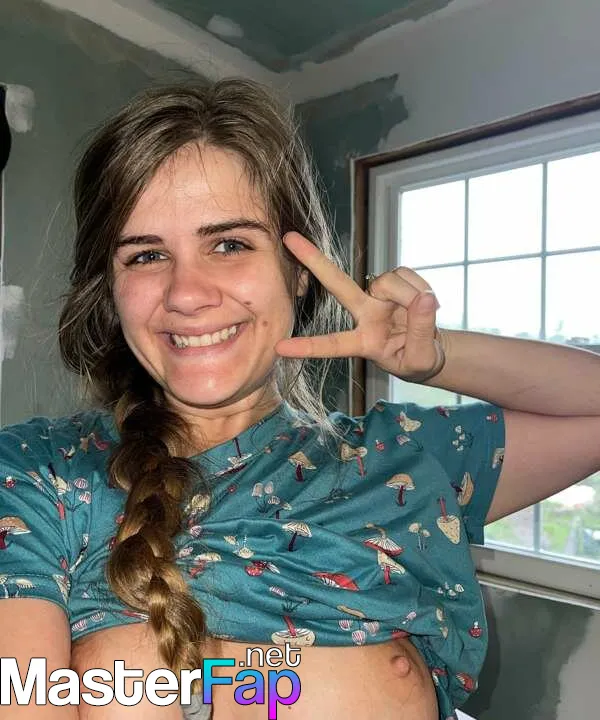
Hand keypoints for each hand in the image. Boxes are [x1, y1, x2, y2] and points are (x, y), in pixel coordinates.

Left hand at [276, 232, 445, 382]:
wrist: (432, 348)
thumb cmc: (418, 360)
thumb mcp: (421, 360)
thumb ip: (422, 332)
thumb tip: (424, 299)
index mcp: (363, 342)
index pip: (333, 345)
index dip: (308, 347)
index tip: (280, 348)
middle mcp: (364, 314)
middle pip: (337, 284)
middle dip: (314, 260)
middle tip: (288, 239)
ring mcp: (378, 295)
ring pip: (388, 281)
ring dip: (411, 294)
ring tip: (427, 312)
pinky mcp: (394, 281)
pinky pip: (407, 274)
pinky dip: (421, 287)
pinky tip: (428, 301)